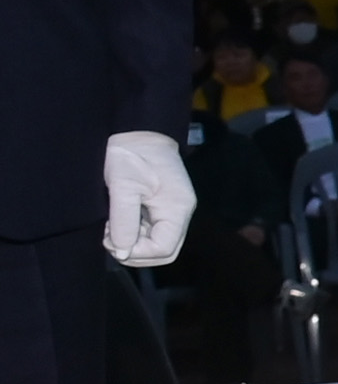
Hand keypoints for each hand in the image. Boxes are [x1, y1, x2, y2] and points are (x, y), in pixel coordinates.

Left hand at [104, 133, 190, 267]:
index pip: (163, 249)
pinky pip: (153, 231)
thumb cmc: (130, 155)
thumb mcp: (123, 188)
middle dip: (136, 252)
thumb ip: (124, 223)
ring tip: (112, 227)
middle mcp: (181, 213)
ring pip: (158, 243)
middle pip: (165, 251)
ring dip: (134, 243)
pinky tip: (119, 219)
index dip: (136, 252)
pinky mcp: (163, 205)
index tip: (111, 239)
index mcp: (177, 209)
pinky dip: (134, 232)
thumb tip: (122, 253)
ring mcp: (173, 210)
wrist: (136, 130)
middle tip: (111, 238)